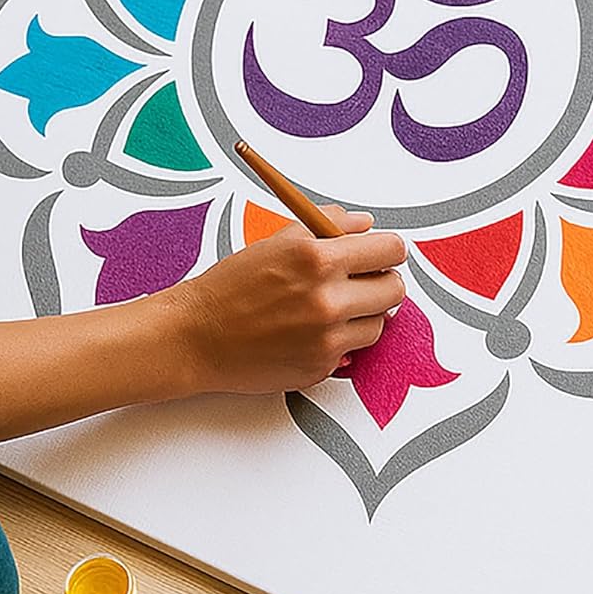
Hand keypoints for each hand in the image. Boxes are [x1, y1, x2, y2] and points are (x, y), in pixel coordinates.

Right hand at [168, 207, 406, 394]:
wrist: (197, 335)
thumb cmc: (232, 285)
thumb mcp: (277, 241)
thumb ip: (327, 225)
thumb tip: (365, 224)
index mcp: (317, 259)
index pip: (389, 250)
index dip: (387, 251)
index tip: (380, 254)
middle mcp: (327, 300)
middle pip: (395, 290)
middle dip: (382, 282)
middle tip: (361, 281)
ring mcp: (326, 339)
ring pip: (379, 324)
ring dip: (363, 315)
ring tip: (329, 308)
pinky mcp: (321, 368)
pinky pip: (352, 351)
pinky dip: (339, 340)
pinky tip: (309, 331)